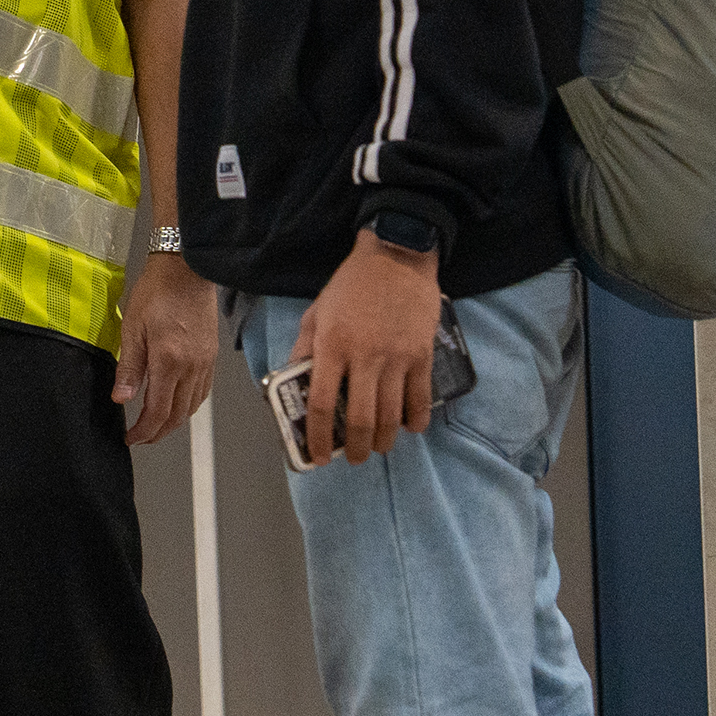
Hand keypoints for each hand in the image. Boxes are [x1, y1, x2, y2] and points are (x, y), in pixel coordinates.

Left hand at [114, 251, 217, 443]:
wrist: (186, 270)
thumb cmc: (156, 292)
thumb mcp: (132, 328)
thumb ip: (129, 367)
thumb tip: (120, 399)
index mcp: (169, 362)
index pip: (158, 411)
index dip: (144, 431)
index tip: (131, 438)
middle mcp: (191, 368)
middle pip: (177, 415)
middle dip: (158, 433)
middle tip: (141, 438)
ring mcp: (204, 363)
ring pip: (191, 407)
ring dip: (173, 422)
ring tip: (155, 425)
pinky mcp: (211, 357)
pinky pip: (202, 392)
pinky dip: (188, 406)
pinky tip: (177, 403)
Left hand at [294, 225, 442, 464]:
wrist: (395, 256)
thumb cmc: (350, 285)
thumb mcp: (316, 312)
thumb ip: (304, 349)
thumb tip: (293, 382)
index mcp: (332, 346)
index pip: (322, 404)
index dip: (319, 437)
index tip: (319, 456)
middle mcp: (364, 357)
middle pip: (361, 419)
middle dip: (357, 448)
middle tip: (354, 458)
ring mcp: (397, 358)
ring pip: (392, 415)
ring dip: (385, 440)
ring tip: (379, 447)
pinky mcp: (422, 355)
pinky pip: (421, 398)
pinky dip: (415, 420)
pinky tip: (410, 428)